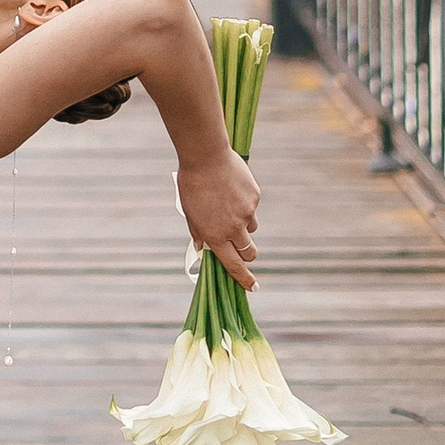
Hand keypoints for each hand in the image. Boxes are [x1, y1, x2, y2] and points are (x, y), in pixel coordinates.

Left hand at [177, 149, 260, 286]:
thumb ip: (198, 232)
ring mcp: (246, 213)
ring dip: (243, 225)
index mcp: (215, 235)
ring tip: (227, 204)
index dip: (244, 279)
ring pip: (251, 228)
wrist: (205, 156)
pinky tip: (232, 188)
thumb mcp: (189, 212)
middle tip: (241, 248)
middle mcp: (233, 228)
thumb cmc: (192, 184)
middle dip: (247, 255)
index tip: (253, 287)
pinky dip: (244, 203)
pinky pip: (252, 207)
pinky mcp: (254, 198)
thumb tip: (202, 247)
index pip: (233, 265)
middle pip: (249, 252)